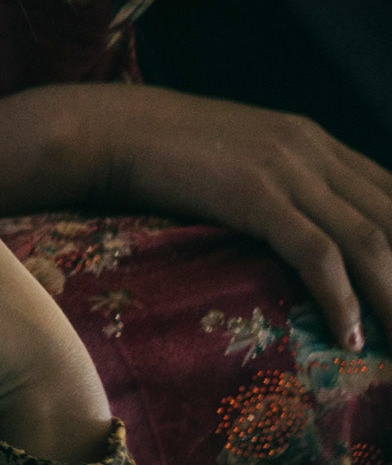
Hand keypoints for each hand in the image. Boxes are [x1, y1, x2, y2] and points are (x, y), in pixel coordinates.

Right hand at [0, 82, 391, 352]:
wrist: (99, 128)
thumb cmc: (158, 153)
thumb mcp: (237, 160)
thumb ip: (281, 184)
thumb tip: (307, 235)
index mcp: (315, 141)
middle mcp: (313, 150)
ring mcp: (286, 168)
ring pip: (371, 241)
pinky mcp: (254, 192)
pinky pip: (316, 252)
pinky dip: (342, 297)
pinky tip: (350, 336)